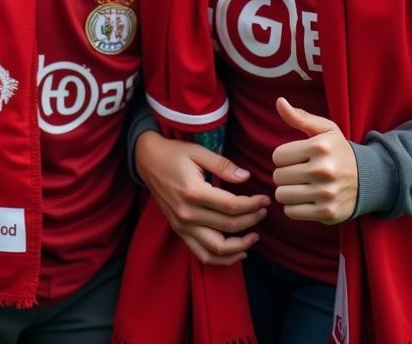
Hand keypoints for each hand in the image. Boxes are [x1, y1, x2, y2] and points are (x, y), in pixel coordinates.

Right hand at [134, 130, 268, 264]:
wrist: (146, 161)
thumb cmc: (173, 153)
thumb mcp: (198, 152)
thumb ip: (223, 165)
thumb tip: (246, 177)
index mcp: (193, 192)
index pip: (231, 206)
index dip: (252, 205)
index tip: (264, 200)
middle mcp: (187, 213)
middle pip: (228, 226)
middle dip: (252, 220)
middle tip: (263, 211)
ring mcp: (182, 225)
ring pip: (217, 248)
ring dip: (241, 246)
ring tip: (255, 236)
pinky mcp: (179, 231)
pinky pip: (203, 255)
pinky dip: (222, 259)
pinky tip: (238, 252)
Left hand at [272, 97, 357, 224]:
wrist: (369, 179)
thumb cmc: (338, 151)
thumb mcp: (324, 130)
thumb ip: (299, 117)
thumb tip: (279, 101)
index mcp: (319, 147)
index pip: (277, 156)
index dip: (283, 157)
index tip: (295, 158)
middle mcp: (323, 170)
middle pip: (278, 176)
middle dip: (284, 174)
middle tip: (298, 173)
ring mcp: (326, 194)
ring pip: (282, 195)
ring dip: (287, 191)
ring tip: (299, 186)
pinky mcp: (328, 213)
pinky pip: (291, 212)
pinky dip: (294, 207)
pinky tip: (304, 199)